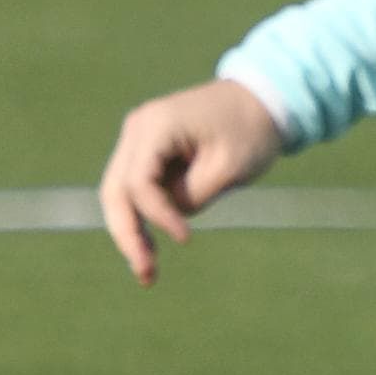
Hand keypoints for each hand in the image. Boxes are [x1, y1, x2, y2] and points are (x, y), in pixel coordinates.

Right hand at [97, 77, 286, 284]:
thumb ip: (192, 196)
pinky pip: (135, 191)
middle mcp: (139, 129)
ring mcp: (139, 139)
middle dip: (127, 234)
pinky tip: (149, 250)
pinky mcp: (149, 152)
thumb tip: (166, 217)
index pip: (139, 181)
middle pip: (115, 190)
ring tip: (146, 273)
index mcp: (157, 125)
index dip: (158, 216)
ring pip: (119, 194)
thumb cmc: (250, 130)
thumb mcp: (229, 167)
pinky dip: (142, 219)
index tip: (186, 239)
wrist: (260, 101)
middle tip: (145, 273)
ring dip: (130, 232)